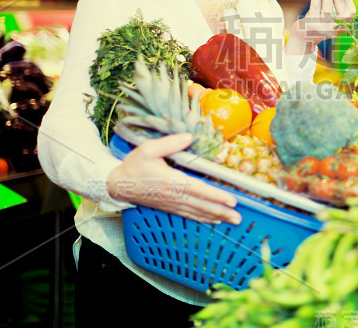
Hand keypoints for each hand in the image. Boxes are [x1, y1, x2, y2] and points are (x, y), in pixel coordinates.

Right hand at [107, 133, 240, 224]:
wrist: (118, 185)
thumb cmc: (134, 165)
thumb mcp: (148, 149)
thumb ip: (169, 142)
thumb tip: (189, 136)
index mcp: (171, 181)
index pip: (198, 190)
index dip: (216, 196)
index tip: (232, 200)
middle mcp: (174, 195)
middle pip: (202, 205)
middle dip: (222, 211)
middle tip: (238, 217)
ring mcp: (172, 204)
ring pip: (198, 212)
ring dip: (216, 217)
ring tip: (233, 220)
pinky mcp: (170, 208)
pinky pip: (189, 214)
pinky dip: (203, 218)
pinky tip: (214, 221)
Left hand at [286, 0, 356, 53]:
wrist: (302, 38)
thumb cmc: (317, 24)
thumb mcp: (330, 19)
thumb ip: (335, 8)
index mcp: (341, 28)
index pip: (351, 14)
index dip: (348, 0)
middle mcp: (334, 29)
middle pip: (342, 13)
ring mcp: (322, 28)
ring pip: (328, 9)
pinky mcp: (311, 24)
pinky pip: (316, 6)